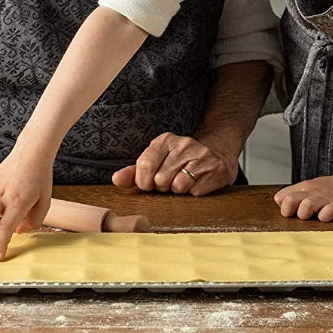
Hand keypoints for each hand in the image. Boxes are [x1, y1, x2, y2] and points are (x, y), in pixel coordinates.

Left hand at [112, 132, 238, 195]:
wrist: (216, 155)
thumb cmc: (180, 163)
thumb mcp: (156, 162)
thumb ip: (134, 173)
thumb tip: (116, 180)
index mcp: (165, 140)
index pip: (144, 165)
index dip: (144, 182)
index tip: (150, 184)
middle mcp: (184, 144)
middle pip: (161, 179)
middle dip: (164, 187)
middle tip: (171, 181)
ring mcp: (202, 155)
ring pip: (179, 186)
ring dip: (179, 190)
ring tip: (184, 181)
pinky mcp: (217, 169)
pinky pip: (196, 192)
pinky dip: (195, 192)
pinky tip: (198, 183)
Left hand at [274, 172, 332, 221]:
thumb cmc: (331, 189)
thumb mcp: (311, 187)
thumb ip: (295, 194)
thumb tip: (279, 202)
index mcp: (303, 188)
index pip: (280, 198)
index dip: (283, 207)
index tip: (292, 212)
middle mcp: (311, 193)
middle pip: (288, 202)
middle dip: (291, 212)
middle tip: (301, 216)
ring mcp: (325, 199)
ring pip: (305, 207)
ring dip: (307, 214)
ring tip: (316, 215)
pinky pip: (326, 214)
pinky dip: (325, 217)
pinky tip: (328, 216)